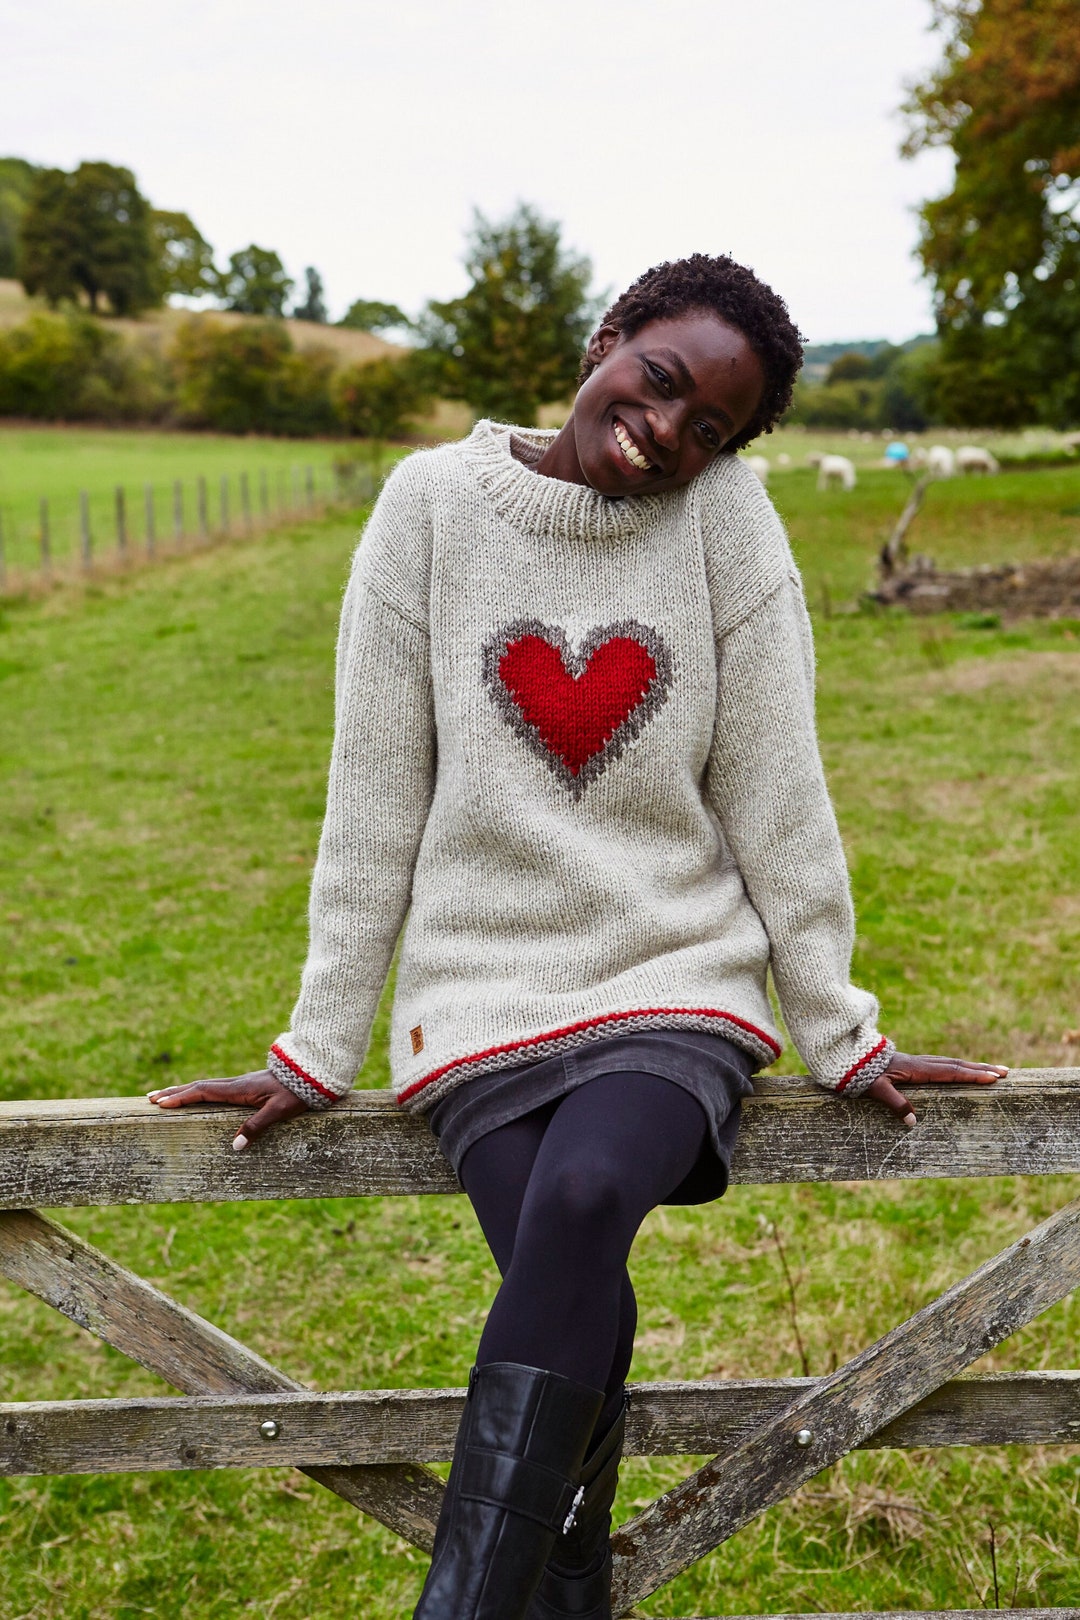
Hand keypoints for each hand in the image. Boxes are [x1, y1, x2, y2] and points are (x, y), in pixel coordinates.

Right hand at [147, 1069, 308, 1151]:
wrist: (312, 1073)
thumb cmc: (297, 1093)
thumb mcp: (279, 1112)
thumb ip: (256, 1127)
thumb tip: (234, 1147)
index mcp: (238, 1089)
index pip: (203, 1091)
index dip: (181, 1097)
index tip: (160, 1103)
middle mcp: (235, 1084)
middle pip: (198, 1086)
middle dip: (173, 1092)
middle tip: (149, 1098)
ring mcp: (240, 1084)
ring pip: (205, 1086)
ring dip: (183, 1090)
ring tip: (164, 1096)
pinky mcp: (246, 1086)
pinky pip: (215, 1088)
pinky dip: (198, 1091)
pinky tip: (196, 1096)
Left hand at [866, 1052, 1007, 1127]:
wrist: (848, 1056)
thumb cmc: (861, 1074)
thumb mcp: (876, 1090)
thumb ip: (895, 1103)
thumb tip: (913, 1122)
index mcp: (917, 1069)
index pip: (950, 1072)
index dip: (972, 1075)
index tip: (993, 1077)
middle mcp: (921, 1063)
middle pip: (957, 1065)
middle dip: (982, 1069)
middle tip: (1006, 1073)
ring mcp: (918, 1062)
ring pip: (952, 1063)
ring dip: (973, 1066)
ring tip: (994, 1070)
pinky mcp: (914, 1064)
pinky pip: (943, 1064)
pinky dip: (959, 1067)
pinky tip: (964, 1071)